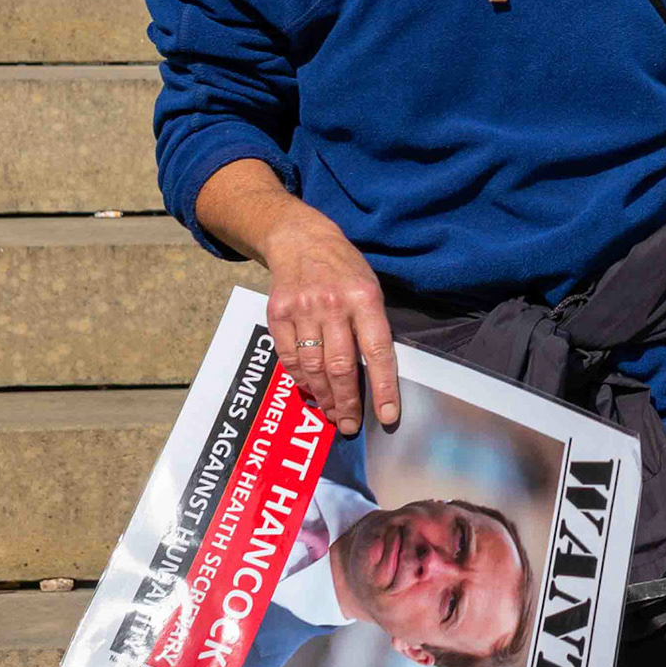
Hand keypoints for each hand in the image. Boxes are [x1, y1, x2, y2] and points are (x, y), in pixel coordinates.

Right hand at [261, 202, 399, 436]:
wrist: (301, 240)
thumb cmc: (345, 269)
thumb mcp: (370, 287)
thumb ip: (372, 326)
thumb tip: (377, 374)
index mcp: (365, 297)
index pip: (377, 351)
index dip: (383, 387)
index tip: (388, 416)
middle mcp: (333, 304)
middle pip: (341, 366)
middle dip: (348, 402)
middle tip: (351, 426)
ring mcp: (302, 310)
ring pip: (313, 367)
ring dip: (324, 397)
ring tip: (333, 414)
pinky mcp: (277, 314)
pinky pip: (289, 358)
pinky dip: (300, 380)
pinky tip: (311, 391)